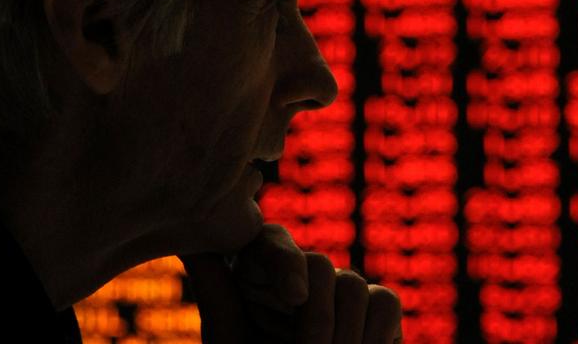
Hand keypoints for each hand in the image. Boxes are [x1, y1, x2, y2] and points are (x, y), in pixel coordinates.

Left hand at [179, 223, 402, 342]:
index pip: (273, 244)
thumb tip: (192, 244)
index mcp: (261, 269)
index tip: (292, 297)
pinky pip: (385, 303)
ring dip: (344, 335)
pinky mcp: (376, 308)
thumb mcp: (229, 337)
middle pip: (318, 264)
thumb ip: (218, 292)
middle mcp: (301, 272)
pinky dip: (376, 335)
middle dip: (316, 319)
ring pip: (354, 285)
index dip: (285, 263)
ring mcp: (340, 288)